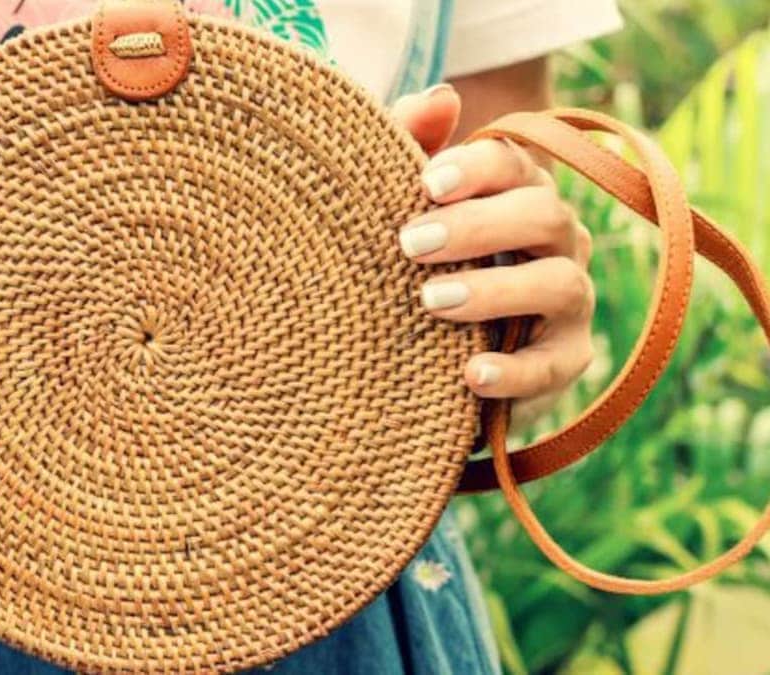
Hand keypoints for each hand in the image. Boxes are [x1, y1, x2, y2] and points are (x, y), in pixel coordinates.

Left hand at [392, 85, 594, 419]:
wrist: (421, 351)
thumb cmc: (414, 258)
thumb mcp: (402, 204)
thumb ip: (413, 145)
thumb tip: (440, 95)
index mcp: (518, 193)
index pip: (515, 164)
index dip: (477, 169)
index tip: (425, 183)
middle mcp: (557, 239)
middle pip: (545, 216)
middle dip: (478, 227)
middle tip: (410, 243)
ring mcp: (569, 300)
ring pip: (561, 285)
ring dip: (496, 291)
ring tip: (430, 300)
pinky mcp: (566, 359)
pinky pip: (554, 365)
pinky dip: (514, 371)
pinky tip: (469, 374)